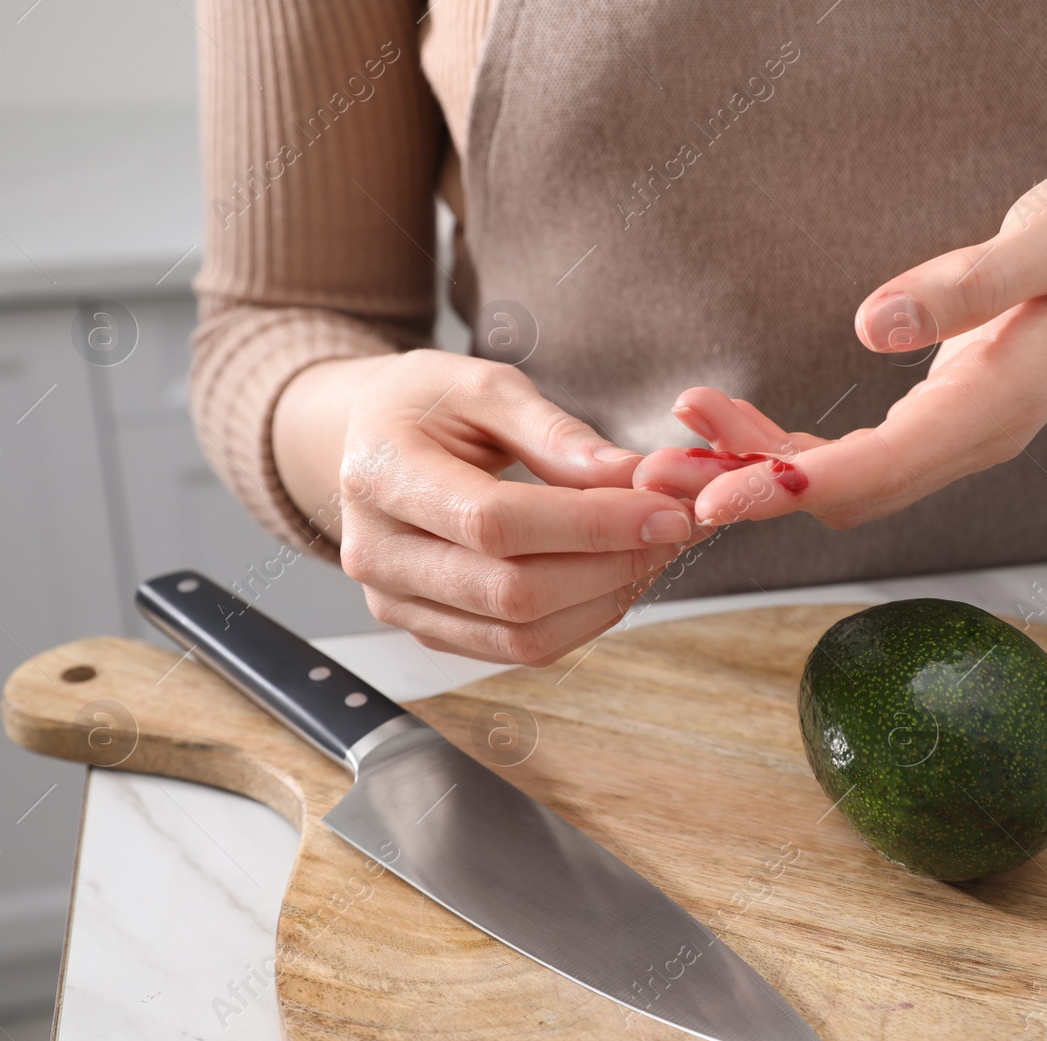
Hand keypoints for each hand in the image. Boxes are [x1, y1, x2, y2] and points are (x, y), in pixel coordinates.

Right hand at [276, 350, 702, 664]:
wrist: (372, 440)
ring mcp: (397, 602)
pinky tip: (615, 576)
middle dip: (612, 564)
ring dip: (606, 599)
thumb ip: (556, 432)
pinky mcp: (427, 630)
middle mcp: (378, 553)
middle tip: (674, 529)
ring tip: (653, 551)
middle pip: (512, 591)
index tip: (664, 509)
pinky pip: (516, 648)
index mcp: (382, 474)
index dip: (591, 524)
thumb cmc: (427, 405)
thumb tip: (633, 478)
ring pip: (521, 635)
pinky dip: (582, 619)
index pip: (495, 522)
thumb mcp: (484, 385)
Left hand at [634, 160, 1046, 528]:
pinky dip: (781, 450)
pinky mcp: (935, 422)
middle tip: (649, 481)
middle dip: (745, 490)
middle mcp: (970, 441)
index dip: (788, 487)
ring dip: (751, 473)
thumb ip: (968, 284)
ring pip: (839, 483)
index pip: (880, 471)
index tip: (712, 497)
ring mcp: (953, 440)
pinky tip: (726, 427)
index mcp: (996, 409)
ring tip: (667, 449)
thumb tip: (870, 325)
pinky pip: (847, 456)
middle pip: (845, 494)